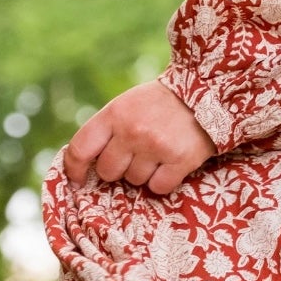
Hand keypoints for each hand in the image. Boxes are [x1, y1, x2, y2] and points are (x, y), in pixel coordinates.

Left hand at [63, 80, 214, 194]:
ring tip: (159, 153)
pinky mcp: (180, 160)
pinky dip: (164, 181)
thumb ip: (107, 129)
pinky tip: (172, 163)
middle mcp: (132, 130)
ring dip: (145, 173)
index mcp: (114, 114)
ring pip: (135, 180)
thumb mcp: (127, 105)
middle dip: (119, 169)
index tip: (78, 179)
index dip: (74, 169)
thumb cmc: (161, 104)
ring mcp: (156, 146)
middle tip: (135, 156)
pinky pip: (159, 187)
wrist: (206, 92)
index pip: (80, 149)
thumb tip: (85, 164)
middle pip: (108, 171)